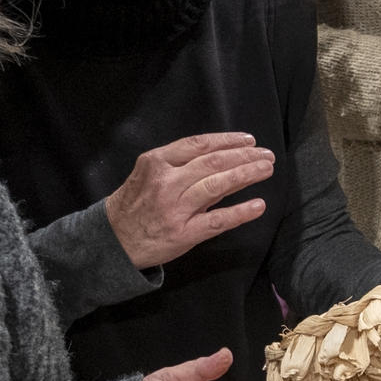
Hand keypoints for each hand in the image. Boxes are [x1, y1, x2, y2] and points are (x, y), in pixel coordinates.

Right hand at [104, 133, 277, 269]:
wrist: (113, 240)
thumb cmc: (135, 204)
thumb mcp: (149, 175)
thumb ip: (180, 166)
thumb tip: (223, 159)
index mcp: (156, 162)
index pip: (199, 144)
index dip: (227, 140)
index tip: (249, 141)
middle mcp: (166, 182)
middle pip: (213, 163)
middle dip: (244, 156)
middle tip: (267, 155)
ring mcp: (175, 209)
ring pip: (217, 186)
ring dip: (246, 175)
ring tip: (266, 169)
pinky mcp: (183, 234)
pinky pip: (218, 221)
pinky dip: (241, 213)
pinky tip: (259, 205)